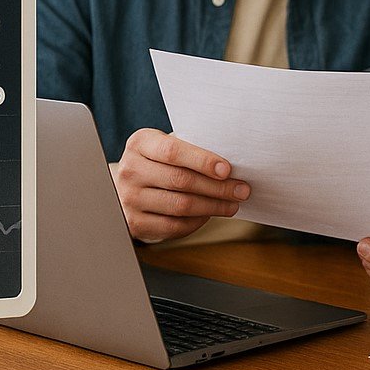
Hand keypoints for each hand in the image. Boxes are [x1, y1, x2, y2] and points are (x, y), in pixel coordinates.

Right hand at [109, 128, 250, 242]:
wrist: (129, 186)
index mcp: (140, 143)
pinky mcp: (135, 223)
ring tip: (232, 204)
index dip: (202, 161)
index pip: (173, 151)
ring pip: (180, 205)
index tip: (227, 170)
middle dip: (217, 187)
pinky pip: (173, 225)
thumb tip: (230, 166)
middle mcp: (130, 170)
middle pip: (180, 180)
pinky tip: (210, 215)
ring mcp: (130, 198)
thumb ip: (192, 150)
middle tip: (241, 190)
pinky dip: (197, 221)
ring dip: (212, 206)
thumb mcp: (167, 146)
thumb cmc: (159, 162)